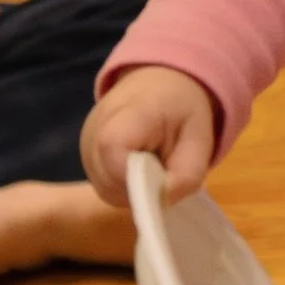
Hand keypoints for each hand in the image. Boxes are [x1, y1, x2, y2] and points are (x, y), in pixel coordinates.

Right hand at [83, 65, 216, 209]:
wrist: (157, 84)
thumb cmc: (181, 108)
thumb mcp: (200, 136)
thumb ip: (188, 171)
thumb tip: (164, 201)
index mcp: (128, 113)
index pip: (113, 151)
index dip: (135, 179)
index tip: (162, 181)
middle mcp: (95, 130)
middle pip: (109, 180)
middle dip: (141, 191)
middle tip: (164, 173)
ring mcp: (85, 144)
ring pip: (106, 188)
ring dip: (134, 190)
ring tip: (153, 168)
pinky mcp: (84, 156)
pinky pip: (104, 185)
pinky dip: (124, 186)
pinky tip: (139, 169)